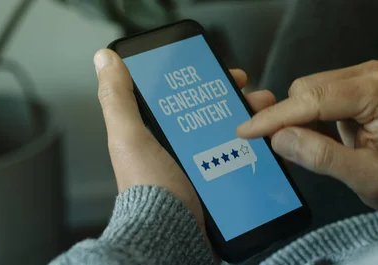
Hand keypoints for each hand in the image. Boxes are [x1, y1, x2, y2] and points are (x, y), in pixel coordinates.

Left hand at [94, 49, 276, 228]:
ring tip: (271, 120)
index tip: (226, 74)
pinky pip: (244, 162)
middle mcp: (180, 150)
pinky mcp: (220, 185)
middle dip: (238, 102)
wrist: (171, 237)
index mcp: (157, 135)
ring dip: (255, 124)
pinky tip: (272, 147)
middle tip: (256, 98)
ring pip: (234, 136)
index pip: (185, 98)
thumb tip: (105, 60)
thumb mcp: (130, 139)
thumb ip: (118, 99)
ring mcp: (203, 167)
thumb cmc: (149, 190)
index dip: (206, 82)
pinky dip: (259, 152)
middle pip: (214, 115)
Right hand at [236, 60, 377, 216]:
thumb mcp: (365, 178)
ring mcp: (359, 78)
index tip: (246, 130)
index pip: (315, 99)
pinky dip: (302, 118)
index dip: (277, 116)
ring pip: (304, 92)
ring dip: (293, 119)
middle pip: (305, 90)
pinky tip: (307, 137)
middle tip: (279, 150)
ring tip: (302, 147)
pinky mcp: (349, 86)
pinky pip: (311, 97)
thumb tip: (280, 138)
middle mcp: (370, 75)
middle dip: (285, 119)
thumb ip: (323, 157)